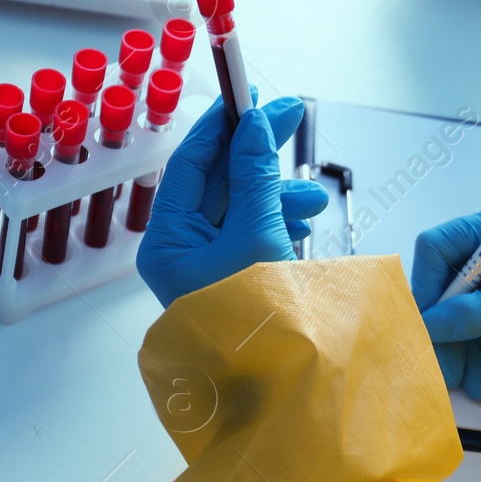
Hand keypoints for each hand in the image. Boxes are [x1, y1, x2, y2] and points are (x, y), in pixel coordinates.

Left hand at [137, 95, 328, 307]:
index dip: (222, 124)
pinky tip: (305, 223)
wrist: (278, 389)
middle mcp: (183, 251)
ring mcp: (212, 266)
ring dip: (280, 192)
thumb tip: (254, 125)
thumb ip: (256, 176)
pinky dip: (284, 220)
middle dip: (259, 152)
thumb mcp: (258, 236)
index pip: (190, 163)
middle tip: (292, 114)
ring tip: (313, 199)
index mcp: (167, 241)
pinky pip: (259, 232)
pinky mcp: (240, 278)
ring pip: (245, 205)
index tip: (248, 92)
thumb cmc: (255, 322)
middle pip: (220, 180)